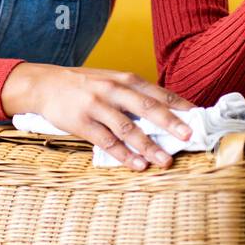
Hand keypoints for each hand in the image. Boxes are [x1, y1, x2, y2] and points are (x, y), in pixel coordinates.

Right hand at [1, 64, 192, 169]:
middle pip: (147, 108)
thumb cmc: (85, 85)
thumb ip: (135, 94)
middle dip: (170, 123)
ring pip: (128, 128)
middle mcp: (114, 90)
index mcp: (126, 79)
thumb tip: (167, 112)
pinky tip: (137, 165)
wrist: (45, 84)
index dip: (180, 106)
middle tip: (189, 137)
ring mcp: (98, 107)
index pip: (159, 93)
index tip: (200, 118)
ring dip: (149, 146)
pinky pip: (107, 141)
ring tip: (165, 161)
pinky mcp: (82, 123)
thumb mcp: (112, 80)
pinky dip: (123, 155)